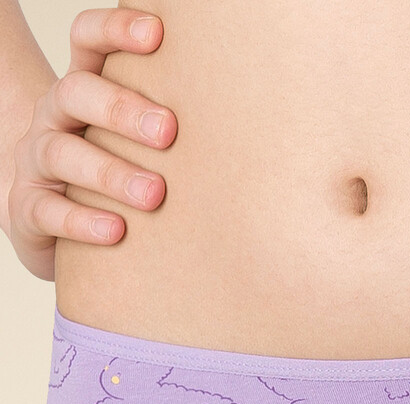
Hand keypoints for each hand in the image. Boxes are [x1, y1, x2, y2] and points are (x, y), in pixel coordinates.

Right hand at [5, 7, 176, 280]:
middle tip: (169, 131)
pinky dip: (82, 221)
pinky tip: (117, 230)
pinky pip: (47, 211)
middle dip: (122, 109)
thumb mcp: (140, 142)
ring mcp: (36, 161)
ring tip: (154, 193)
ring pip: (61, 153)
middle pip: (76, 92)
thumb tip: (245, 117)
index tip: (158, 34)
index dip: (115, 30)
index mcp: (86, 90)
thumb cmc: (117, 175)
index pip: (87, 41)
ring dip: (110, 172)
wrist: (58, 223)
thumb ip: (170, 123)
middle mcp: (56, 117)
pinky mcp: (28, 208)